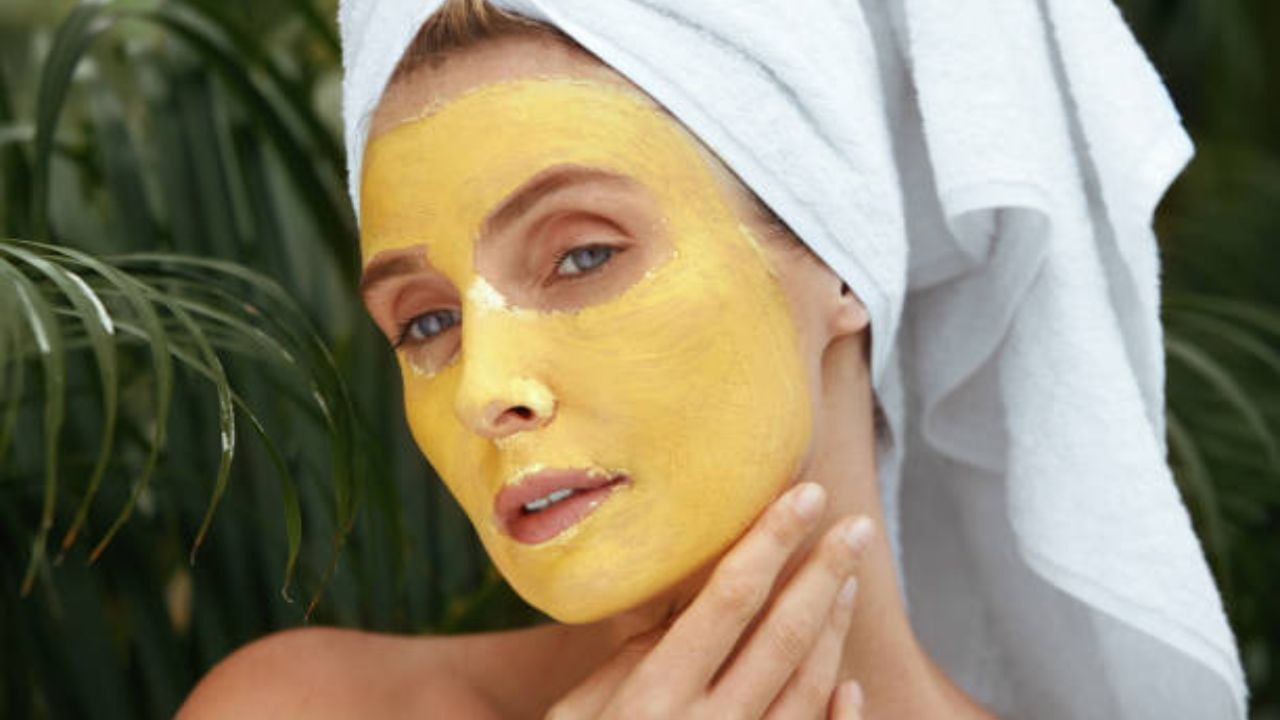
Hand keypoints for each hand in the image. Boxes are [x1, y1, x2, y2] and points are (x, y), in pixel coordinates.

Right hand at [546, 482, 873, 719]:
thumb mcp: (576, 714)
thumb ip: (629, 661)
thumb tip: (683, 602)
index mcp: (652, 697)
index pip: (728, 600)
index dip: (771, 543)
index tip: (803, 498)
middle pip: (783, 636)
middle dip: (824, 574)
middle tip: (856, 528)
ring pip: (807, 688)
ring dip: (834, 630)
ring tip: (848, 580)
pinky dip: (839, 717)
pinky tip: (850, 682)